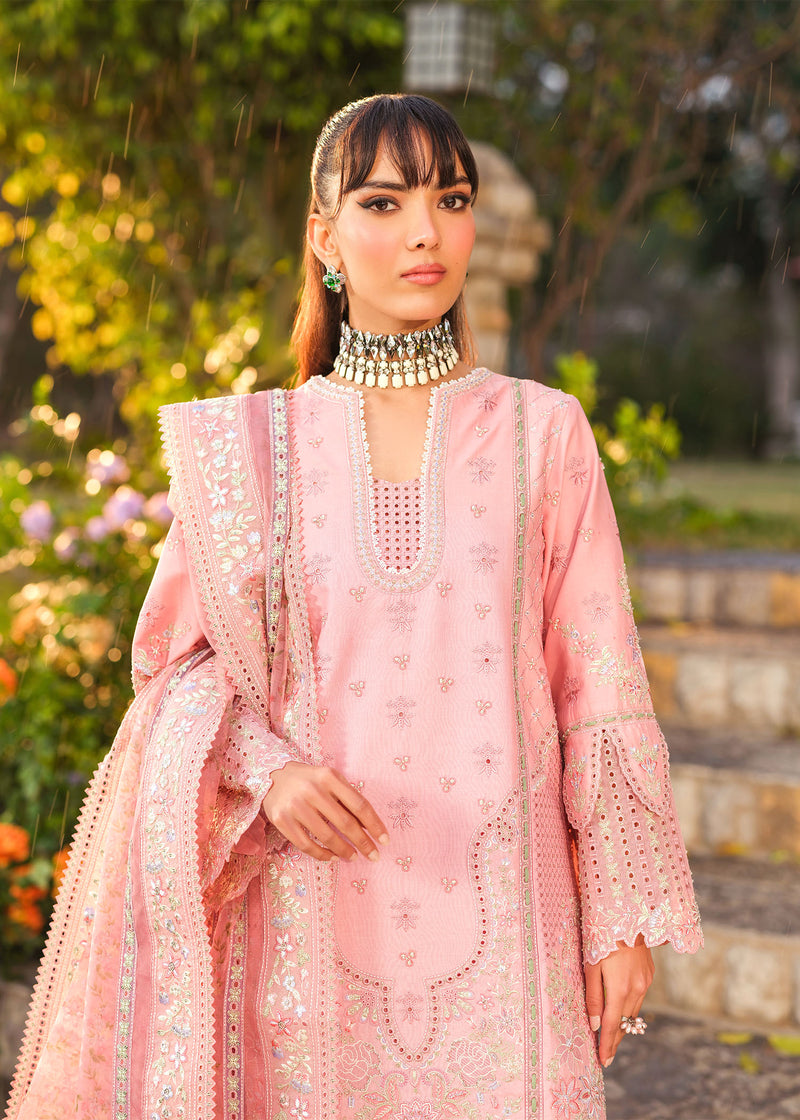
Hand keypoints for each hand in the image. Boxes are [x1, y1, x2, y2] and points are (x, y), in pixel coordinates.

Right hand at [262, 761, 388, 862]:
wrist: (272, 775)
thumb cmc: (309, 779)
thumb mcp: (329, 779)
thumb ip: (346, 797)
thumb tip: (368, 826)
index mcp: (328, 776)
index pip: (358, 804)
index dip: (374, 824)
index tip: (384, 840)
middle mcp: (312, 790)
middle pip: (345, 822)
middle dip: (363, 842)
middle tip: (374, 855)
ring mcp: (295, 806)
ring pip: (326, 836)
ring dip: (344, 850)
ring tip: (354, 857)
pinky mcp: (281, 820)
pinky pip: (306, 844)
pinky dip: (322, 854)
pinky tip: (333, 857)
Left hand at [584, 935, 653, 1067]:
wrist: (626, 913)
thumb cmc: (601, 936)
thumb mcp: (591, 965)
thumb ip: (593, 997)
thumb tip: (596, 1025)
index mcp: (620, 989)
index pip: (613, 1026)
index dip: (607, 1045)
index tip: (603, 1062)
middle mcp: (637, 989)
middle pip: (625, 1022)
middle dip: (615, 1039)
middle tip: (606, 1055)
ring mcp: (646, 981)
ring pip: (634, 1011)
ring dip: (624, 1024)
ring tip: (612, 1036)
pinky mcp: (649, 974)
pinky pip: (639, 996)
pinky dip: (630, 1006)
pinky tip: (622, 1008)